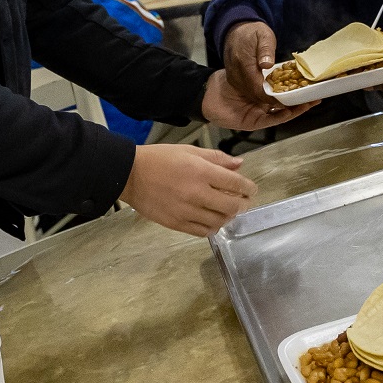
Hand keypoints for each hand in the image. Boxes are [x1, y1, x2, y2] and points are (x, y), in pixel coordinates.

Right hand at [119, 144, 257, 236]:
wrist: (130, 174)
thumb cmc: (159, 158)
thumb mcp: (189, 150)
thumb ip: (216, 158)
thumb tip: (239, 165)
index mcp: (201, 171)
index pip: (236, 183)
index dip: (249, 188)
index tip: (251, 189)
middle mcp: (196, 193)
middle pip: (232, 206)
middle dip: (243, 204)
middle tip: (243, 202)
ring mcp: (186, 211)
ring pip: (219, 221)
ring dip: (228, 217)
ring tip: (227, 211)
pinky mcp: (176, 223)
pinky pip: (203, 231)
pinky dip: (212, 227)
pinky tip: (212, 220)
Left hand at [201, 68, 315, 130]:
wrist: (208, 94)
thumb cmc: (226, 82)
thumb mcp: (247, 70)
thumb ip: (261, 70)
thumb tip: (272, 65)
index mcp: (264, 92)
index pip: (286, 92)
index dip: (299, 89)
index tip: (312, 84)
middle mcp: (265, 104)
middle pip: (288, 103)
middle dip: (303, 100)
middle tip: (317, 96)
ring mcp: (260, 114)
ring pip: (283, 113)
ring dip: (297, 109)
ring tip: (310, 103)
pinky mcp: (254, 122)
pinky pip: (271, 120)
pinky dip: (282, 116)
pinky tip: (291, 111)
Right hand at [223, 21, 277, 104]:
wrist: (236, 29)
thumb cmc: (253, 32)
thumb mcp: (264, 35)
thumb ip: (266, 50)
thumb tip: (267, 64)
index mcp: (243, 63)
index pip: (257, 88)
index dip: (271, 97)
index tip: (284, 101)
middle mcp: (235, 73)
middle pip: (253, 94)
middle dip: (269, 100)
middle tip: (286, 102)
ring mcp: (233, 76)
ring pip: (249, 94)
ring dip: (263, 98)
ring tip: (280, 98)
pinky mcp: (233, 78)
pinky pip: (245, 90)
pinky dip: (257, 93)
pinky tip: (268, 90)